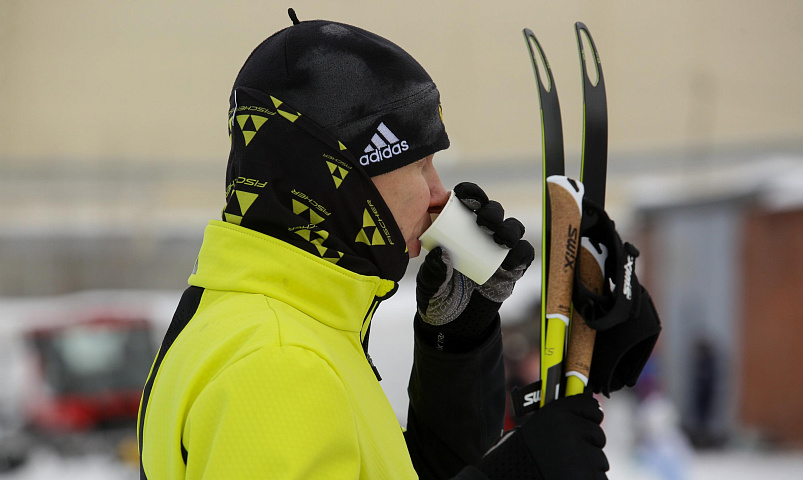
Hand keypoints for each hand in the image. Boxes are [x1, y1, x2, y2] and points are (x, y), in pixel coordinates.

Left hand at [415, 182, 533, 351]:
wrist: (455, 326)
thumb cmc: (438, 299)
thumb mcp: (429, 286)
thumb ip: (433, 272)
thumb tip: (441, 253)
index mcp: (458, 230)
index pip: (467, 203)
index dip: (469, 194)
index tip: (462, 195)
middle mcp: (480, 236)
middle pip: (493, 212)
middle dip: (491, 210)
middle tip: (483, 221)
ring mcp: (498, 252)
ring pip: (512, 228)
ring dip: (508, 228)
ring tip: (499, 238)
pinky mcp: (512, 269)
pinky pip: (523, 254)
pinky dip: (521, 252)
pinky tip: (511, 258)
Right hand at [478, 395, 607, 479]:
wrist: (504, 479)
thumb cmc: (516, 457)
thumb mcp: (533, 429)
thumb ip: (560, 421)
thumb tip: (592, 412)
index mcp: (556, 413)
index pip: (589, 406)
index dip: (589, 415)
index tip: (588, 420)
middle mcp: (572, 430)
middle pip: (597, 435)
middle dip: (587, 445)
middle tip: (567, 455)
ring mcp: (582, 456)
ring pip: (599, 460)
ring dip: (587, 467)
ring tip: (562, 470)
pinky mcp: (588, 478)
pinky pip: (599, 479)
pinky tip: (567, 479)